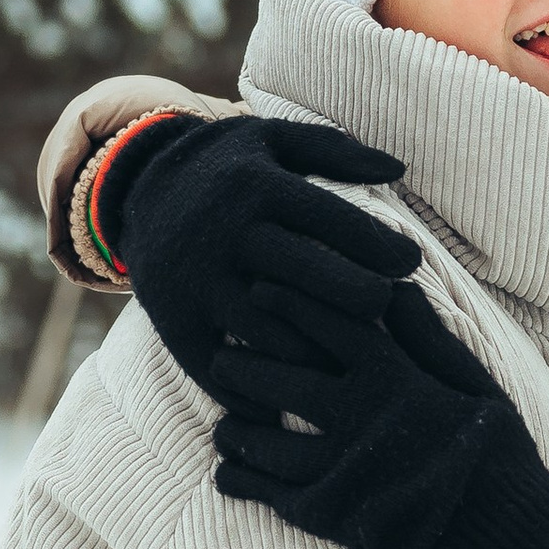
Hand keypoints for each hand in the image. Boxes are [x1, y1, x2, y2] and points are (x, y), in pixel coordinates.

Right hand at [99, 115, 418, 394]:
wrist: (137, 192)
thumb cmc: (226, 168)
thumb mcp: (272, 139)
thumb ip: (335, 152)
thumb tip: (400, 167)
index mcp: (255, 186)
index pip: (328, 218)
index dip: (377, 245)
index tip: (411, 264)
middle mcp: (224, 234)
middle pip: (303, 274)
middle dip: (354, 295)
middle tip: (386, 310)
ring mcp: (197, 284)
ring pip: (267, 330)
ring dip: (315, 352)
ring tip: (354, 362)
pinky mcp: (175, 324)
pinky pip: (220, 370)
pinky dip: (257, 396)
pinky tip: (294, 409)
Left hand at [209, 279, 548, 548]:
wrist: (505, 536)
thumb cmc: (497, 455)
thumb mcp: (476, 385)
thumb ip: (429, 338)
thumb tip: (396, 284)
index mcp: (395, 379)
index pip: (329, 325)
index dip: (290, 302)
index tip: (259, 289)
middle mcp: (360, 419)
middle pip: (283, 380)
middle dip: (245, 366)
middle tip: (218, 359)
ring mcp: (341, 470)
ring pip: (268, 441)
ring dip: (237, 429)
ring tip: (222, 424)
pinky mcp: (332, 516)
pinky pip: (273, 495)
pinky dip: (244, 482)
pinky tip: (227, 474)